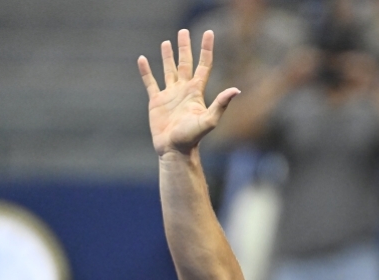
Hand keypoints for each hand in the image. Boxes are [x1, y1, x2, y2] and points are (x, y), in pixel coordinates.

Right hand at [138, 30, 239, 155]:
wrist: (174, 149)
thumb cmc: (192, 137)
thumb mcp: (209, 120)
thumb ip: (221, 104)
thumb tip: (236, 90)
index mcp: (196, 91)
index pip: (203, 65)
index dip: (206, 49)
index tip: (208, 33)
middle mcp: (183, 90)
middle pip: (185, 63)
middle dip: (185, 47)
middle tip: (183, 31)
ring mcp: (170, 95)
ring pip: (169, 70)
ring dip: (167, 56)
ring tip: (166, 43)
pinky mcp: (156, 102)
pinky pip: (150, 83)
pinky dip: (146, 71)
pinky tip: (142, 60)